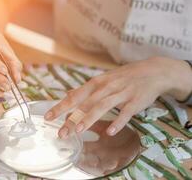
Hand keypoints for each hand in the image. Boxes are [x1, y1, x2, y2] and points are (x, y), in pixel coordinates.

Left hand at [45, 57, 191, 137]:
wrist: (153, 70)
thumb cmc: (124, 76)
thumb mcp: (103, 79)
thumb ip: (86, 90)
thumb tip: (68, 95)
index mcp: (96, 82)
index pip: (75, 95)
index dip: (61, 106)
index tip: (48, 117)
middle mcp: (106, 87)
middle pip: (86, 103)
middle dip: (72, 118)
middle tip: (61, 132)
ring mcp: (121, 93)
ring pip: (103, 106)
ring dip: (90, 118)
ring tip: (79, 131)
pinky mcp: (136, 100)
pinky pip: (126, 112)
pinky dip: (118, 121)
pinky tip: (110, 132)